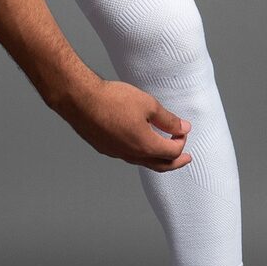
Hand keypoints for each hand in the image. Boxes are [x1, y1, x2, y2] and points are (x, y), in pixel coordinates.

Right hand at [59, 78, 191, 171]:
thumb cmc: (113, 100)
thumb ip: (168, 120)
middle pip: (160, 166)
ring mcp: (117, 153)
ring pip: (143, 162)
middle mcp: (132, 155)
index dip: (181, 141)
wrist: (80, 100)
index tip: (183, 129)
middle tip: (186, 159)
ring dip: (157, 159)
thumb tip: (183, 128)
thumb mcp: (148, 105)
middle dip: (176, 162)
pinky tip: (138, 143)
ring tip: (163, 153)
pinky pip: (128, 156)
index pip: (172, 151)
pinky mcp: (105, 148)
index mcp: (146, 146)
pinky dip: (140, 153)